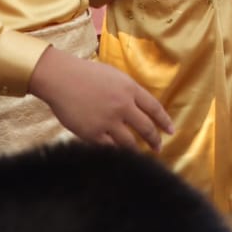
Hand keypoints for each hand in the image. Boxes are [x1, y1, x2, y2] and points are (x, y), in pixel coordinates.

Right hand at [29, 47, 173, 151]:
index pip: (154, 108)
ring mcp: (108, 121)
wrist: (61, 78)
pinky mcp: (93, 133)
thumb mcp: (114, 75)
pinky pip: (110, 149)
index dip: (164, 121)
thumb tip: (139, 105)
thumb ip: (128, 90)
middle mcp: (123, 106)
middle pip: (146, 128)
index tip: (170, 131)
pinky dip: (117, 154)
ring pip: (130, 142)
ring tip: (140, 155)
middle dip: (155, 140)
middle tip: (158, 147)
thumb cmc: (85, 73)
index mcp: (130, 89)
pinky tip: (120, 157)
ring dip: (137, 150)